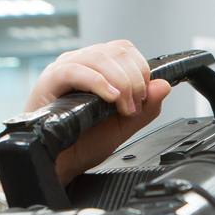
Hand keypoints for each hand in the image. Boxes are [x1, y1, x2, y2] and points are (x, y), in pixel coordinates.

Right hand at [25, 40, 172, 184]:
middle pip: (117, 50)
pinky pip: (76, 70)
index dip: (141, 71)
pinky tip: (110, 98)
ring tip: (122, 108)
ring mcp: (65, 68)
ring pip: (100, 57)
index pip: (125, 50)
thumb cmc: (82, 144)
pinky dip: (98, 82)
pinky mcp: (50, 80)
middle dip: (134, 80)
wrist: (59, 163)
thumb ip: (146, 109)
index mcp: (98, 69)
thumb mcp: (122, 127)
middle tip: (133, 108)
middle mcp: (82, 63)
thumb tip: (163, 85)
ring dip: (120, 82)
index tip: (141, 100)